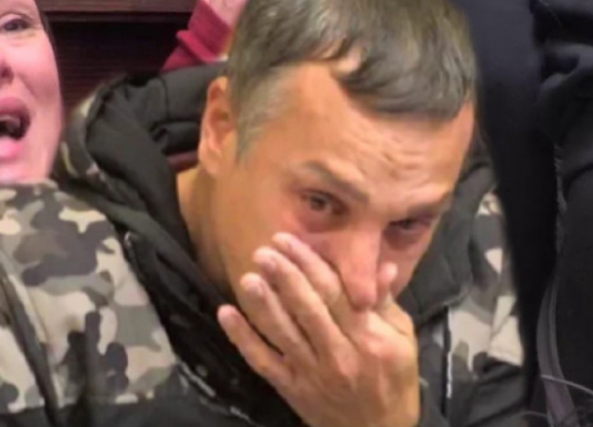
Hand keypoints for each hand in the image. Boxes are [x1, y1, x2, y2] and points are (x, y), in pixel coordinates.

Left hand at [217, 234, 419, 426]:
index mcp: (369, 338)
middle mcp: (339, 354)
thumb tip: (381, 266)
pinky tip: (226, 313)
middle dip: (284, 276)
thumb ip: (385, 303)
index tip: (289, 240)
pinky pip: (262, 361)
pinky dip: (242, 338)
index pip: (335, 293)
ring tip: (248, 276)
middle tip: (263, 251)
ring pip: (283, 333)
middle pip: (307, 308)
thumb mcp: (402, 340)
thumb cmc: (394, 381)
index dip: (310, 264)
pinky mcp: (291, 388)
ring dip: (262, 303)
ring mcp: (312, 373)